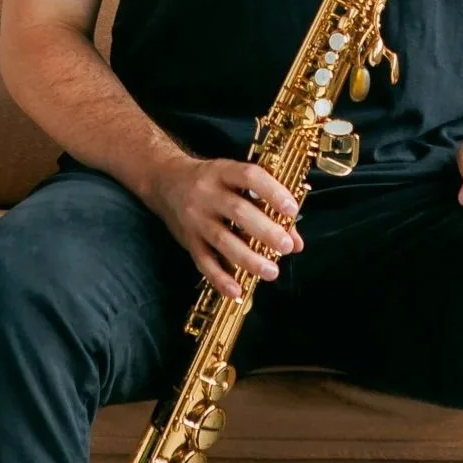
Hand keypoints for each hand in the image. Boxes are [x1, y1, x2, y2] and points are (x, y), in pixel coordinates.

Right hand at [149, 155, 304, 300]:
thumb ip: (267, 204)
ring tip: (271, 271)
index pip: (250, 176)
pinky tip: (237, 291)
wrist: (165, 181)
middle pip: (237, 211)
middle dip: (265, 230)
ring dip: (248, 258)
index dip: (272, 191)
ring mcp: (195, 218)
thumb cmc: (211, 180)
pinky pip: (204, 261)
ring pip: (222, 240)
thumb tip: (297, 240)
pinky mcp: (188, 240)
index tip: (292, 209)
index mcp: (223, 172)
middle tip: (286, 246)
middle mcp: (207, 193)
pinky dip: (220, 278)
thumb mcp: (235, 180)